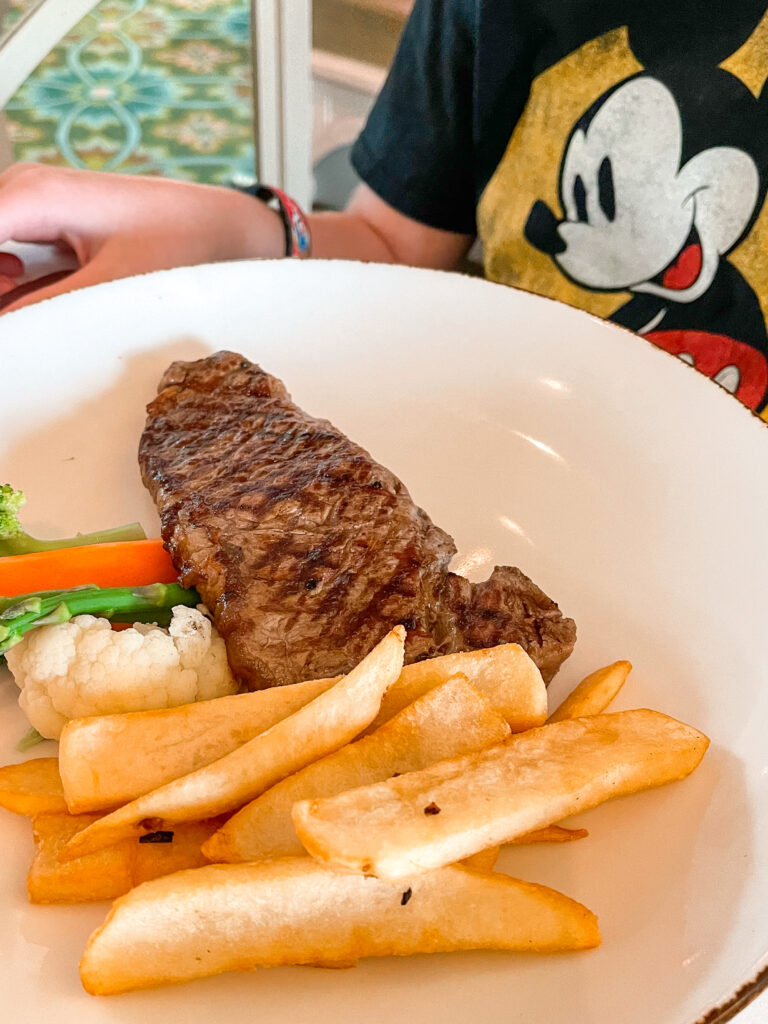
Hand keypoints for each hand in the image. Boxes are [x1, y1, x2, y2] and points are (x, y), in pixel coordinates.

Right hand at [0, 164, 285, 310]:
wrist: (227, 229)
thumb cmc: (182, 244)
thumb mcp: (111, 286)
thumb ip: (44, 309)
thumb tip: (10, 336)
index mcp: (35, 193)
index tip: (8, 320)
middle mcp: (25, 187)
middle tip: (19, 325)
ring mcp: (34, 202)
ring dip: (3, 290)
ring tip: (24, 316)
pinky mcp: (47, 221)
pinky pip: (4, 252)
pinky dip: (8, 283)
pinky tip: (27, 302)